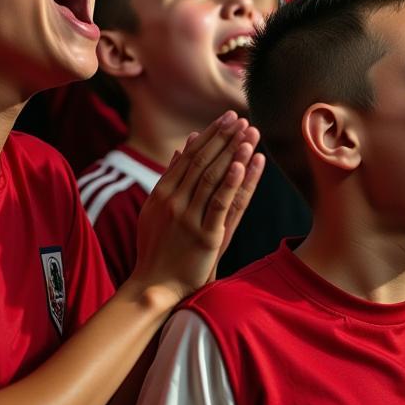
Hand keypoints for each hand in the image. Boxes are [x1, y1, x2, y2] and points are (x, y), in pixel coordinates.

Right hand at [133, 112, 264, 301]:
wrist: (155, 287)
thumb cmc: (157, 248)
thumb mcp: (157, 210)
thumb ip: (170, 179)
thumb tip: (182, 149)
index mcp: (162, 193)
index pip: (190, 156)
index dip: (211, 135)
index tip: (227, 119)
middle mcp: (174, 202)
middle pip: (203, 162)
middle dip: (224, 138)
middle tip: (241, 118)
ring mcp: (189, 219)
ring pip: (213, 178)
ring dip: (232, 153)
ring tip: (248, 134)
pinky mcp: (205, 236)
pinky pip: (220, 204)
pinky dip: (232, 182)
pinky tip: (244, 164)